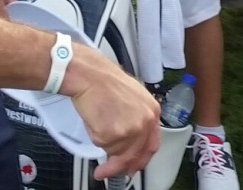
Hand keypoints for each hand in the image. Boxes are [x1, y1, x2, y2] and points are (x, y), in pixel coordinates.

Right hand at [66, 47, 159, 178]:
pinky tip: (95, 120)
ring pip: (115, 152)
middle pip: (134, 155)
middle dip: (121, 165)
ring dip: (105, 143)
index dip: (140, 159)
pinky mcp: (111, 134)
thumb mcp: (134, 97)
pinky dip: (95, 137)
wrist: (90, 75)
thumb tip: (133, 141)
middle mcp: (144, 122)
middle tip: (110, 168)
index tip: (132, 167)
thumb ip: (138, 119)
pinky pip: (101, 145)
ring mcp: (129, 130)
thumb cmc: (106, 82)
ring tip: (99, 122)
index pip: (151, 146)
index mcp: (152, 111)